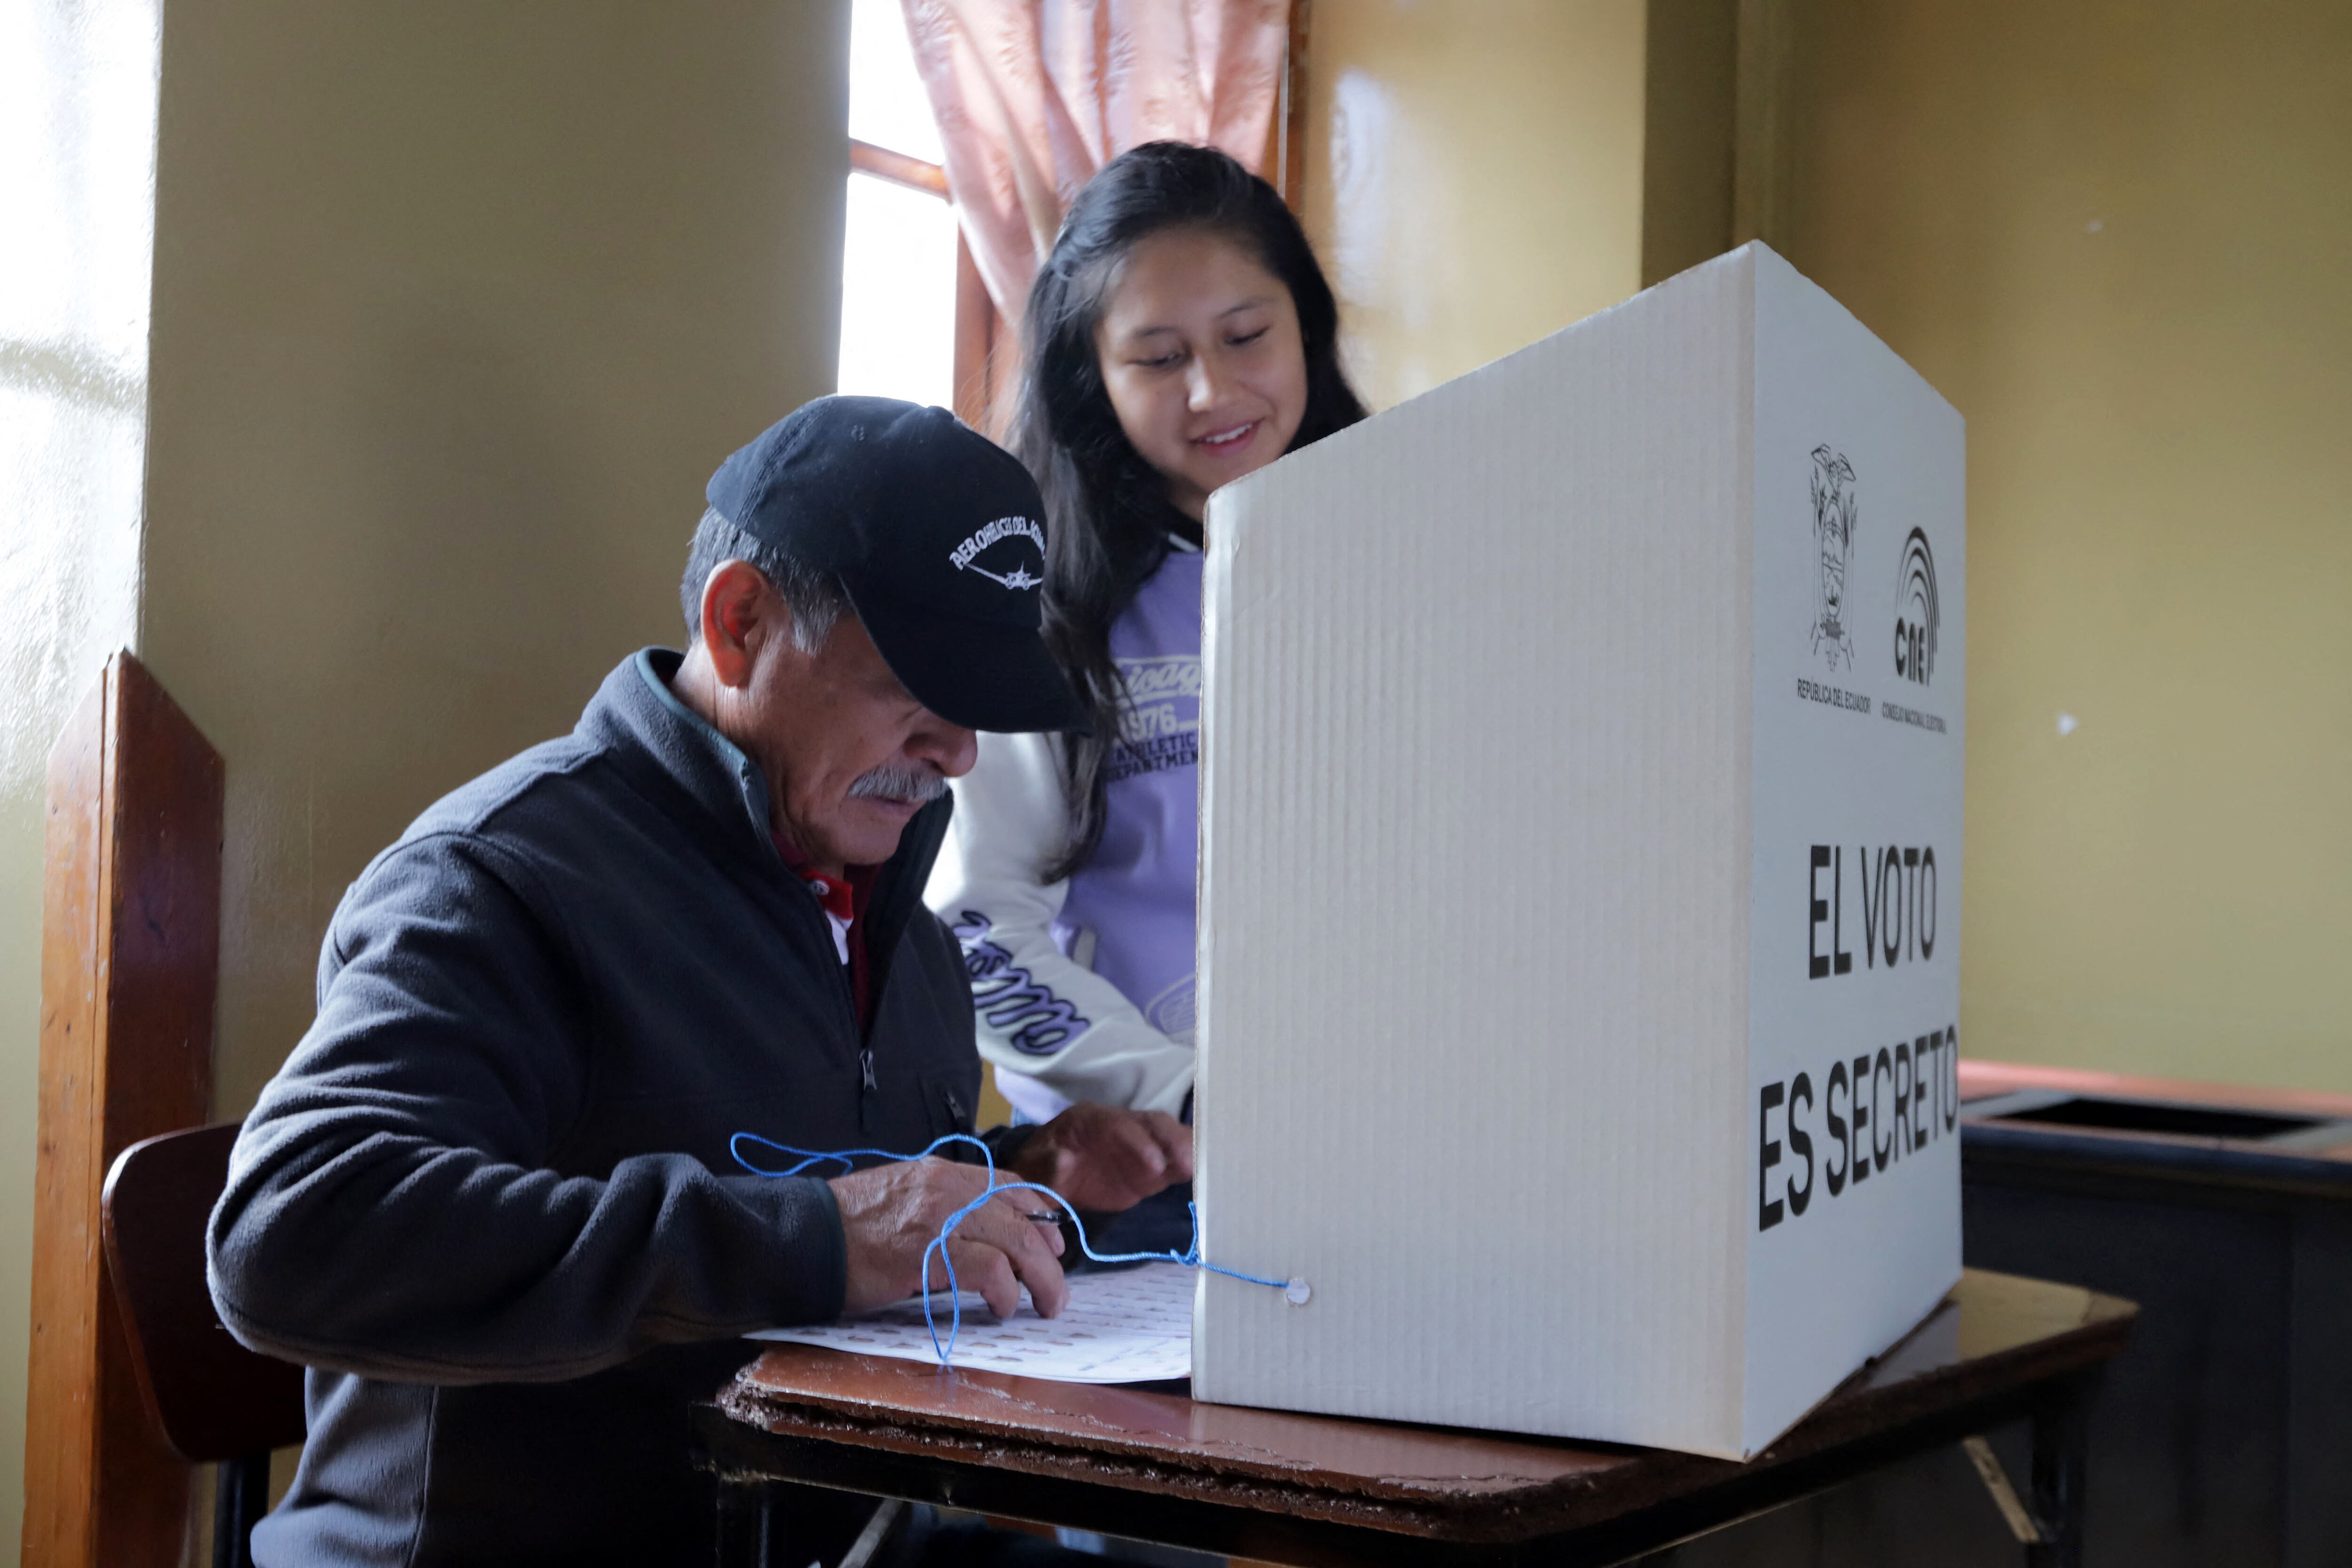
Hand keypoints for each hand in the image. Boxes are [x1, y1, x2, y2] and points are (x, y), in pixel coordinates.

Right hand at [828, 1157, 1066, 1318]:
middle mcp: (947, 1187)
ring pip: (1017, 1242)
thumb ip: (938, 1208)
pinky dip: (1006, 1292)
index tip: (1051, 1242)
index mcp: (940, 1173)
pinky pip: (990, 1271)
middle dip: (1049, 1255)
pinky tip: (1003, 1308)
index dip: (1039, 1215)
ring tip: (1045, 1305)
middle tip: (1057, 1287)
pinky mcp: (929, 1252)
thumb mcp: (899, 1200)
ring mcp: (939, 1216)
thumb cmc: (844, 1228)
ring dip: (1040, 1278)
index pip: (1009, 1185)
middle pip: (1022, 1217)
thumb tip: (974, 1237)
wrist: (801, 1236)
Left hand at [1008, 1103, 1192, 1213]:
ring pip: (1168, 1139)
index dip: (1138, 1141)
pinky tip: (1205, 1177)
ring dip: (1186, 1152)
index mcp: (1091, 1120)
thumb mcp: (1035, 1168)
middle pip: (1152, 1124)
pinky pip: (1173, 1163)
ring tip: (1202, 1172)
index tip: (1153, 1166)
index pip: (1119, 1124)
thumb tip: (1063, 1161)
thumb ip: (1048, 1164)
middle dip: (1172, 1141)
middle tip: (1189, 1165)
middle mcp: (1121, 1126)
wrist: (1047, 1180)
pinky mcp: (1150, 1169)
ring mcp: (1139, 1146)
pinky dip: (1188, 1167)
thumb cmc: (1040, 1169)